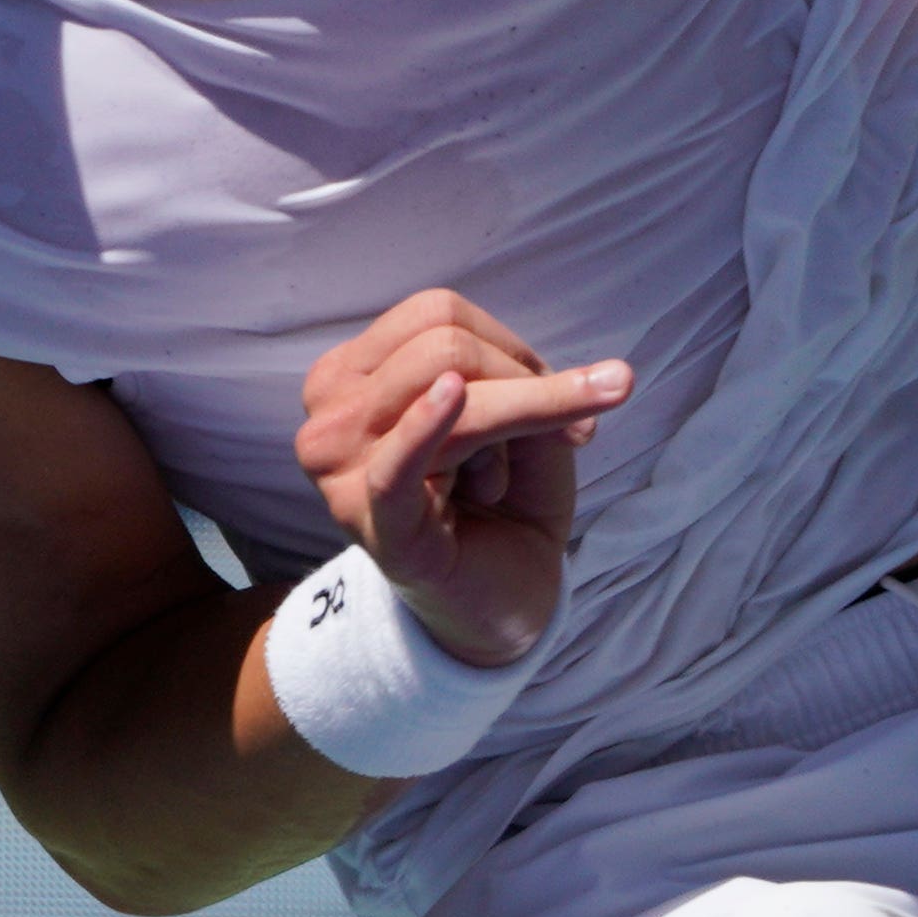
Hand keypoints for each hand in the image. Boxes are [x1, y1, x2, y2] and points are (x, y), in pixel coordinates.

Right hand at [292, 288, 632, 671]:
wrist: (500, 601)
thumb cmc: (500, 500)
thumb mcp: (518, 421)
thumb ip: (519, 380)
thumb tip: (589, 375)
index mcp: (349, 377)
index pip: (435, 314)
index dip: (510, 347)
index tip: (557, 398)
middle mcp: (328, 415)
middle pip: (443, 345)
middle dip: (523, 381)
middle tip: (565, 434)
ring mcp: (340, 471)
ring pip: (447, 388)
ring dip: (512, 423)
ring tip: (500, 478)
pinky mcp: (372, 523)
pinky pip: (399, 462)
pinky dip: (430, 425)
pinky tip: (452, 397)